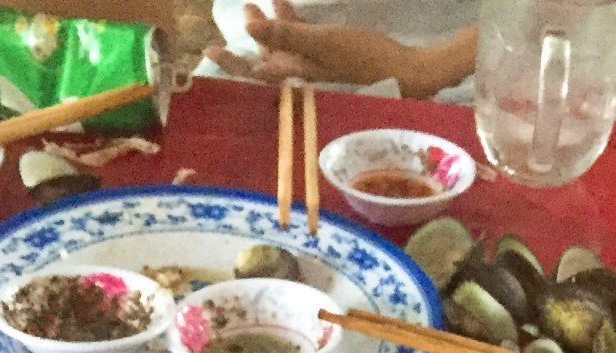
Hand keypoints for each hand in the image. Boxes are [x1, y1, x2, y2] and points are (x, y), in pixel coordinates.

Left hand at [205, 0, 417, 87]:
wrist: (406, 75)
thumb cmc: (364, 60)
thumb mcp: (322, 44)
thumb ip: (285, 37)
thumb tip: (248, 30)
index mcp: (294, 81)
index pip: (253, 75)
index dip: (231, 62)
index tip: (209, 50)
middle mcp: (299, 81)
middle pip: (264, 62)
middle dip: (250, 38)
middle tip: (240, 12)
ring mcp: (314, 72)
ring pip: (282, 50)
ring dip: (269, 27)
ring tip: (257, 4)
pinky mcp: (329, 62)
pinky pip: (302, 44)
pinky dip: (292, 25)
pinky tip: (285, 4)